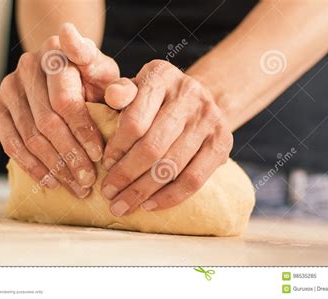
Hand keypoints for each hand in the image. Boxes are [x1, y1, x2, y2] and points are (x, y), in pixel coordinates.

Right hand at [0, 23, 118, 197]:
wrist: (60, 74)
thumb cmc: (91, 79)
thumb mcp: (109, 78)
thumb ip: (119, 87)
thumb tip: (118, 97)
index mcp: (59, 53)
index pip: (67, 99)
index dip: (82, 130)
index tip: (99, 156)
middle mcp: (29, 65)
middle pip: (48, 122)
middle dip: (70, 156)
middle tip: (88, 181)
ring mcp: (9, 86)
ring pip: (30, 136)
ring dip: (54, 167)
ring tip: (75, 187)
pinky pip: (10, 143)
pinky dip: (32, 167)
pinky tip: (51, 181)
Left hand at [102, 60, 232, 214]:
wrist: (196, 100)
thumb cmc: (154, 98)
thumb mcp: (135, 88)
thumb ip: (120, 92)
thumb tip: (113, 97)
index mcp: (162, 76)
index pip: (135, 119)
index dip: (117, 147)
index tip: (104, 164)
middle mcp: (190, 94)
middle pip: (153, 146)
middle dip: (126, 175)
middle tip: (108, 194)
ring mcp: (209, 119)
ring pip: (172, 166)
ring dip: (143, 191)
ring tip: (123, 206)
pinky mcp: (223, 142)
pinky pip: (194, 179)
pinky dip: (170, 197)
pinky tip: (149, 205)